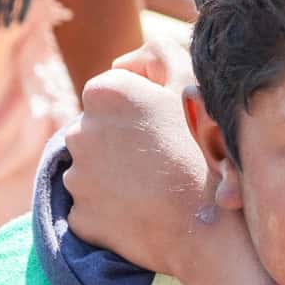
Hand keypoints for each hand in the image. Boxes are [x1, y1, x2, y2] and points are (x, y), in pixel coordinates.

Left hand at [61, 54, 211, 279]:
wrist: (207, 230)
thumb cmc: (206, 152)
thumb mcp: (194, 84)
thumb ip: (160, 53)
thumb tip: (124, 61)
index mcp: (106, 93)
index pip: (111, 93)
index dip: (139, 110)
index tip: (165, 127)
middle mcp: (79, 129)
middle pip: (98, 130)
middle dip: (122, 141)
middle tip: (162, 158)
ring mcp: (76, 176)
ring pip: (93, 168)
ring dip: (116, 175)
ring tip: (155, 187)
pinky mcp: (79, 216)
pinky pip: (93, 206)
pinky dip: (113, 209)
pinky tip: (144, 212)